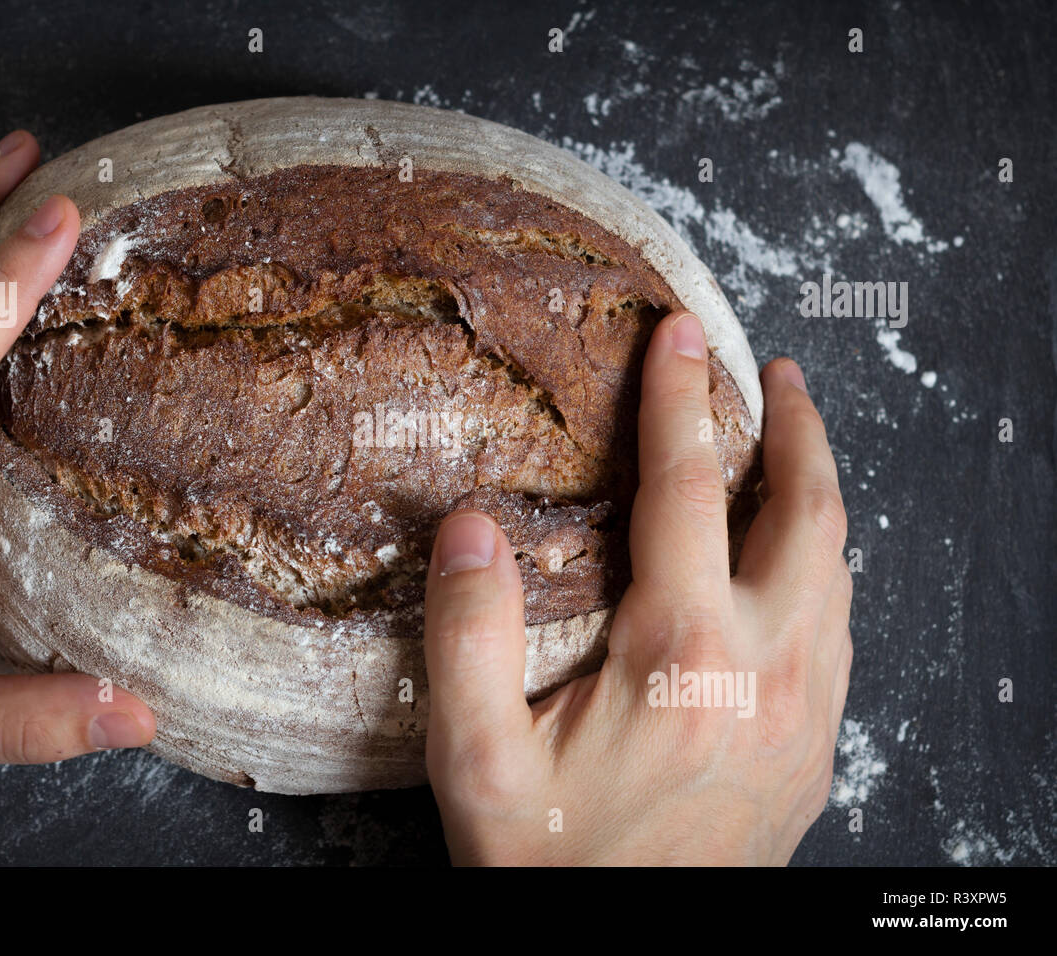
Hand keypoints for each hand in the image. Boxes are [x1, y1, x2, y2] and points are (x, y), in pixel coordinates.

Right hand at [423, 310, 851, 864]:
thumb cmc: (551, 867)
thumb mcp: (477, 762)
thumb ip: (468, 638)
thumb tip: (471, 525)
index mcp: (681, 656)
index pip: (686, 491)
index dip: (679, 399)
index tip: (678, 334)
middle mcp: (766, 670)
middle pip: (808, 513)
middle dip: (798, 427)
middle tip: (777, 372)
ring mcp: (806, 713)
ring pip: (838, 568)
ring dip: (818, 492)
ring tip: (793, 446)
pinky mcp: (815, 748)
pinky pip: (841, 627)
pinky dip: (825, 564)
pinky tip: (798, 561)